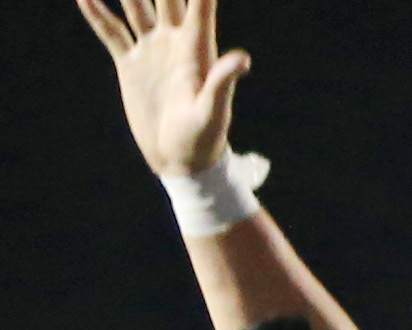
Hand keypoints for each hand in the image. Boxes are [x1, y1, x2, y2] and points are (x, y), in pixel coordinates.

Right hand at [80, 0, 245, 176]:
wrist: (181, 159)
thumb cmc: (205, 138)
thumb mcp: (214, 110)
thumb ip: (222, 81)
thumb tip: (242, 59)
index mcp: (197, 48)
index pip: (199, 5)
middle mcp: (174, 42)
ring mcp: (151, 50)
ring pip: (134, 6)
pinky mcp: (130, 63)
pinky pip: (110, 31)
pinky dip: (96, 12)